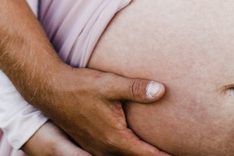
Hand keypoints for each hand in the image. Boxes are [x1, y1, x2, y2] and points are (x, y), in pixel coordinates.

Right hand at [31, 65, 170, 155]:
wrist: (50, 90)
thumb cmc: (81, 86)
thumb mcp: (110, 84)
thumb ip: (137, 89)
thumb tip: (162, 90)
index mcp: (115, 139)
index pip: (147, 155)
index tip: (182, 154)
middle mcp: (106, 150)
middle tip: (175, 153)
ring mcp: (96, 149)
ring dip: (140, 155)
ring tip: (156, 152)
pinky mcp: (90, 144)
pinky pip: (113, 155)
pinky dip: (127, 154)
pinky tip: (133, 147)